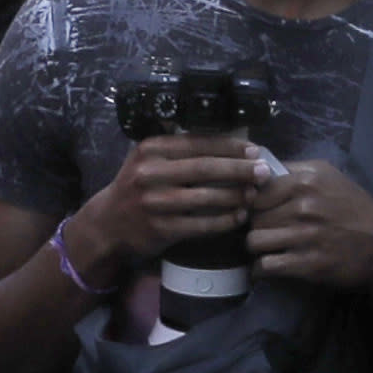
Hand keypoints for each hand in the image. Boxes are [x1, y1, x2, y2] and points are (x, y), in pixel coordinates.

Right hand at [73, 131, 260, 290]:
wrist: (108, 223)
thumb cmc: (137, 186)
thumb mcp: (148, 159)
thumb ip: (178, 151)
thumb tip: (230, 145)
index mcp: (150, 149)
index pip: (197, 143)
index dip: (229, 147)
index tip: (254, 150)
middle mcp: (150, 173)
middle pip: (205, 169)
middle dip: (240, 169)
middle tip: (264, 171)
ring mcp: (155, 203)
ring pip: (206, 198)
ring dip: (236, 196)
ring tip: (254, 194)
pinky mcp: (161, 229)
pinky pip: (201, 224)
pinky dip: (224, 221)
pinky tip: (239, 217)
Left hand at [244, 154, 372, 291]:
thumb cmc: (354, 207)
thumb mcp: (328, 176)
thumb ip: (294, 169)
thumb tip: (258, 168)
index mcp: (304, 181)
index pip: (256, 190)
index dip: (254, 202)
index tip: (259, 210)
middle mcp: (302, 206)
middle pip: (253, 216)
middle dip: (256, 224)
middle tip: (265, 231)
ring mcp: (304, 236)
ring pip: (254, 241)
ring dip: (257, 247)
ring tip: (266, 248)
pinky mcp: (308, 264)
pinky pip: (266, 266)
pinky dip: (261, 269)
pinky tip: (267, 267)